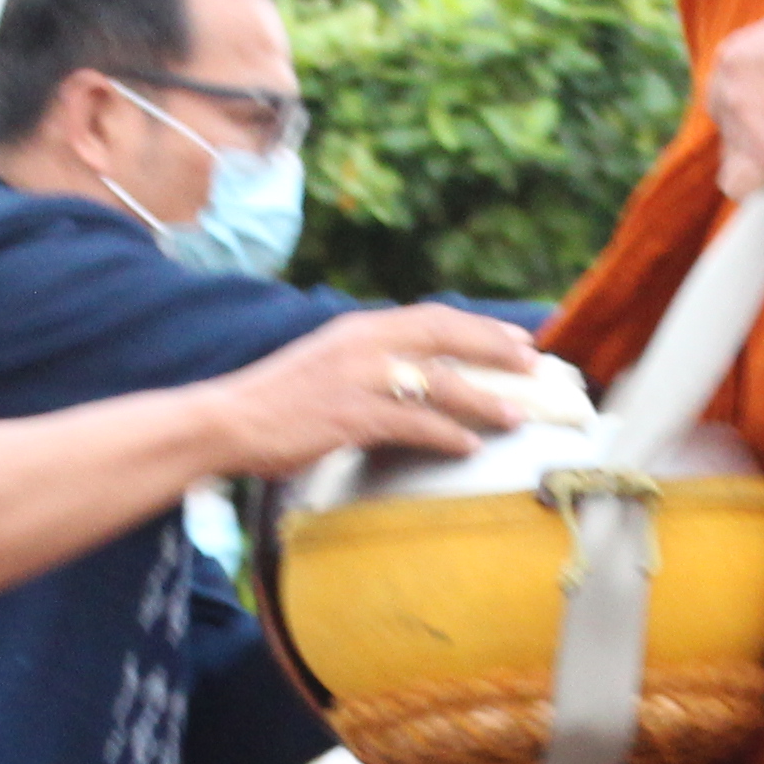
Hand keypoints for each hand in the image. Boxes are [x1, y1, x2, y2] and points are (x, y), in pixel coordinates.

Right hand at [208, 306, 537, 472]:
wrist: (229, 420)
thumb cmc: (279, 400)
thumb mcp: (329, 364)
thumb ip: (371, 362)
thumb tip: (416, 376)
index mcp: (361, 327)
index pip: (433, 317)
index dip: (480, 327)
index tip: (518, 339)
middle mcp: (365, 343)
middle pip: (445, 337)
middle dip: (495, 350)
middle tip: (534, 366)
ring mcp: (359, 378)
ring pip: (439, 383)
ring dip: (483, 399)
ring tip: (516, 416)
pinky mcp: (351, 415)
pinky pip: (414, 422)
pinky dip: (447, 434)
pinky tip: (469, 445)